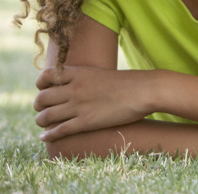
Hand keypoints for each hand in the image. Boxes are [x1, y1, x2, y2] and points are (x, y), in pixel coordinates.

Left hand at [33, 66, 155, 140]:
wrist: (146, 90)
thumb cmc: (129, 82)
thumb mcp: (102, 73)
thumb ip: (85, 78)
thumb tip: (76, 85)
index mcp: (79, 74)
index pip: (46, 76)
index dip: (40, 84)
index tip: (43, 89)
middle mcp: (75, 89)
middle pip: (41, 98)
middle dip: (38, 105)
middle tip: (43, 109)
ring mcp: (79, 106)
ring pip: (46, 116)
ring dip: (41, 121)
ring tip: (44, 124)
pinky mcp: (86, 122)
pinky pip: (59, 130)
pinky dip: (48, 135)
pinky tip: (46, 137)